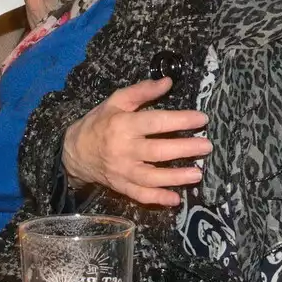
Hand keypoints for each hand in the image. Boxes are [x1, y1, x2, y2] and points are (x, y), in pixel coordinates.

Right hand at [61, 77, 210, 205]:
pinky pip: (140, 196)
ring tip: (198, 174)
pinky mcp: (121, 186)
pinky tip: (175, 199)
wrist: (74, 152)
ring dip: (176, 178)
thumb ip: (142, 91)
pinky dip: (158, 199)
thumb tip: (168, 81)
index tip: (202, 119)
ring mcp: (123, 171)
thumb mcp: (116, 101)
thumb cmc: (99, 123)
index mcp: (123, 125)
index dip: (181, 120)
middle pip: (158, 151)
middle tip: (206, 146)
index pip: (156, 122)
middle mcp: (124, 150)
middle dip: (185, 149)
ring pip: (152, 178)